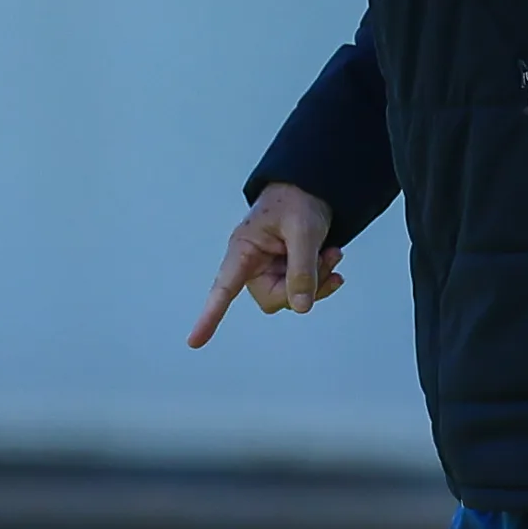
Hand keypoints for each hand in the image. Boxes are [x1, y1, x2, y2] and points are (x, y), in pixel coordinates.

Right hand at [188, 183, 342, 348]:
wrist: (312, 187)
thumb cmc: (297, 200)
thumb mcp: (303, 230)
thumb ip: (302, 268)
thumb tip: (301, 307)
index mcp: (243, 250)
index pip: (224, 288)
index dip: (210, 316)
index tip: (194, 342)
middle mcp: (252, 264)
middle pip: (274, 299)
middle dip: (304, 285)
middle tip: (328, 259)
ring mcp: (270, 269)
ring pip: (293, 297)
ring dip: (317, 279)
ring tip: (333, 252)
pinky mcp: (285, 271)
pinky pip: (303, 290)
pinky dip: (321, 277)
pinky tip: (332, 258)